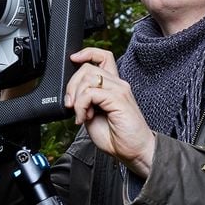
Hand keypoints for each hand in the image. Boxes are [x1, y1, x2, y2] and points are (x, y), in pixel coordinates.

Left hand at [64, 47, 155, 177]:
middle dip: (71, 85)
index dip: (87, 53)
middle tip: (70, 105)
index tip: (73, 59)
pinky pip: (90, 93)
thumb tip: (70, 96)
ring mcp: (119, 90)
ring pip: (87, 78)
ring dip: (76, 97)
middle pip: (88, 67)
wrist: (135, 151)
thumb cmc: (118, 137)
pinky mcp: (118, 99)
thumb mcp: (93, 116)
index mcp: (113, 86)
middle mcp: (118, 84)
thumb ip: (85, 102)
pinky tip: (85, 118)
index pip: (103, 56)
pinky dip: (81, 106)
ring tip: (81, 114)